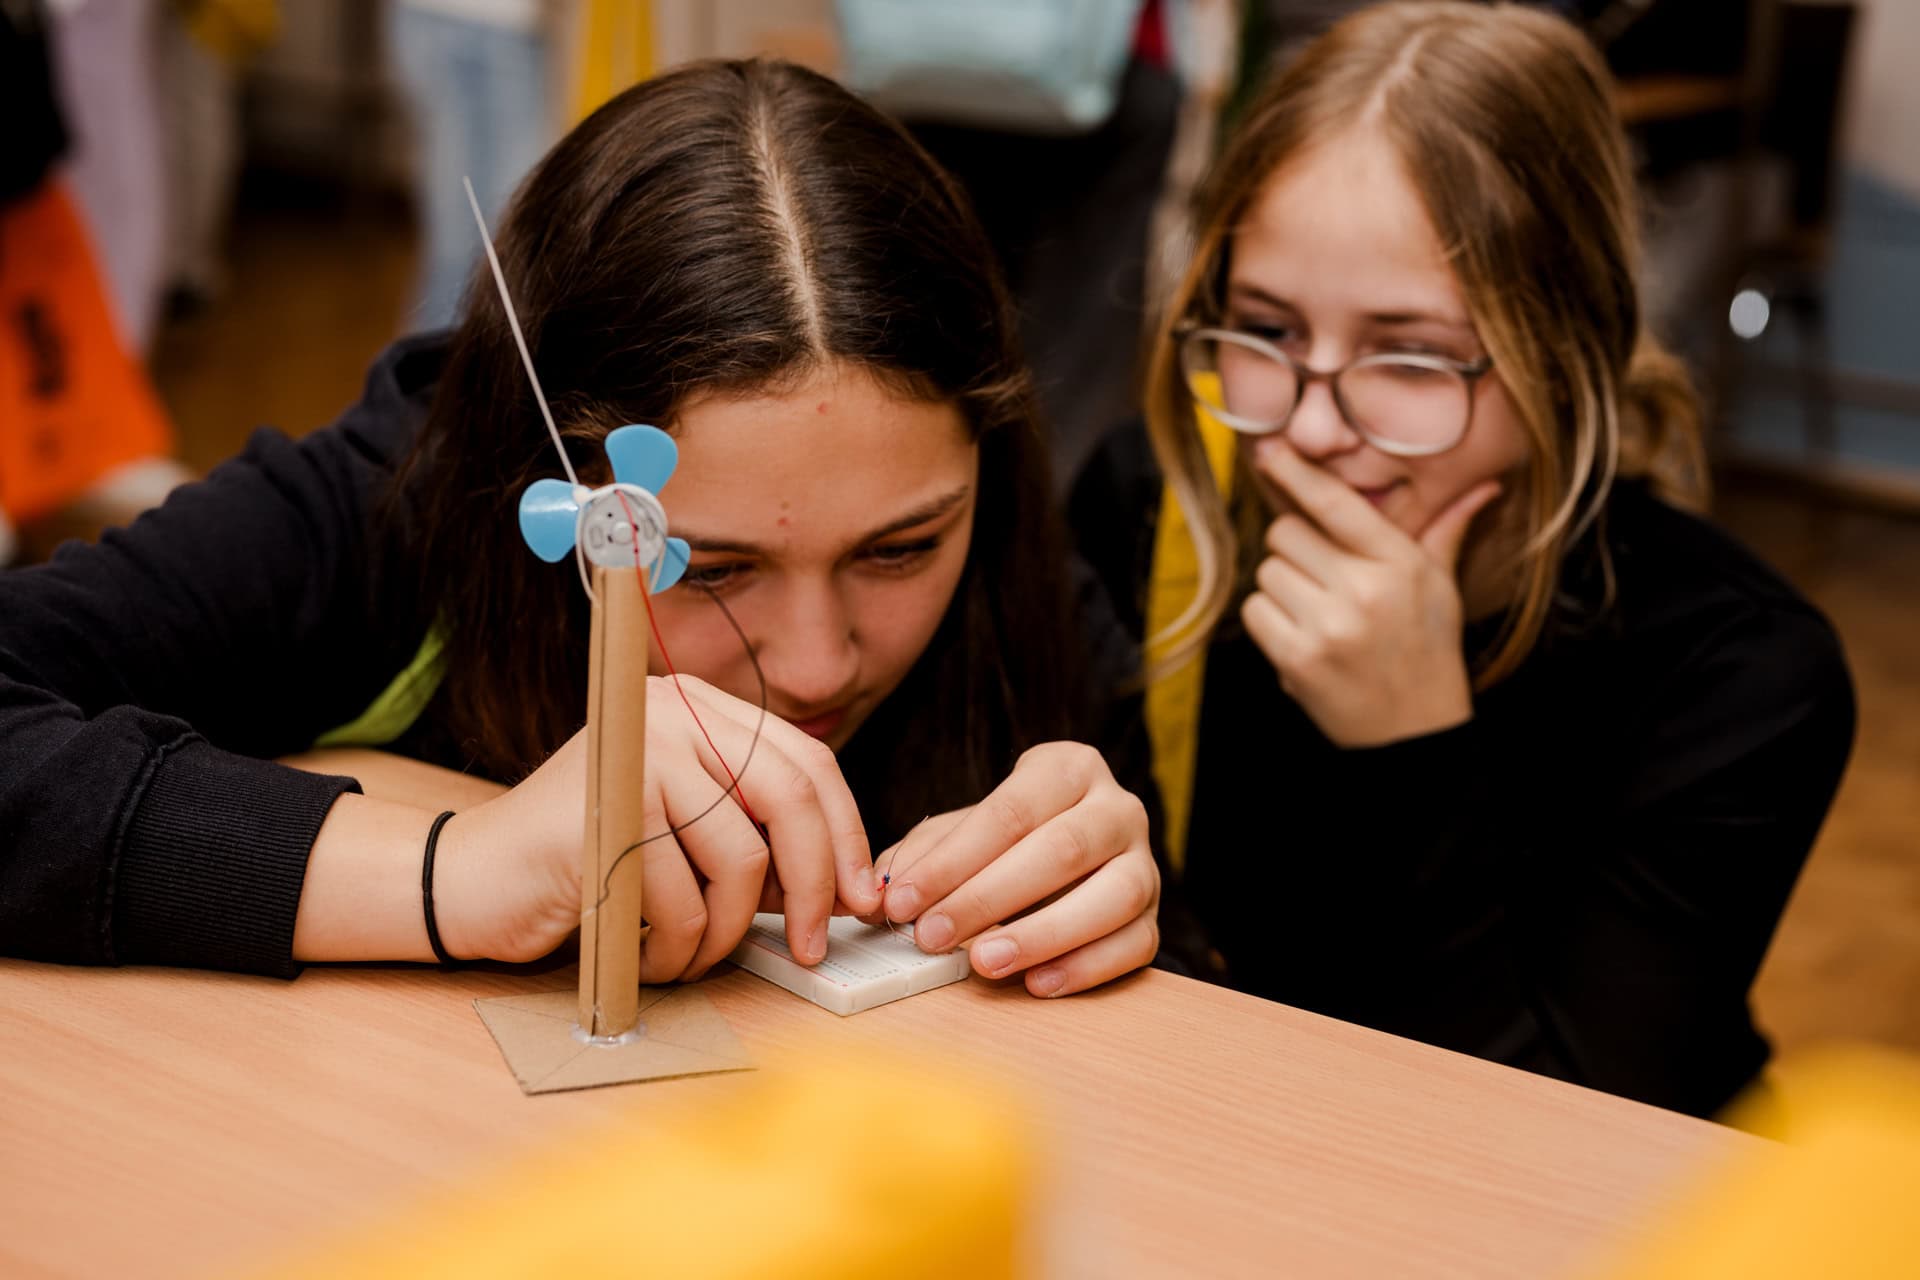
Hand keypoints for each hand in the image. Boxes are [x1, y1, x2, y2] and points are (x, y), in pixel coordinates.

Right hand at [435, 674, 878, 978]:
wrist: (477, 880)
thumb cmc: (589, 865)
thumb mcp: (687, 833)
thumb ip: (756, 836)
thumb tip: (848, 885)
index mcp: (701, 706)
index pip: (808, 762)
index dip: (846, 835)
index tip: (860, 898)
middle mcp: (673, 711)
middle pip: (789, 799)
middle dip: (815, 887)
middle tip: (813, 947)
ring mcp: (639, 751)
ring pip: (740, 860)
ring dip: (726, 934)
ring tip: (690, 955)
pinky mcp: (610, 808)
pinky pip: (685, 901)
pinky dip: (678, 950)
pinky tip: (649, 955)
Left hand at [869, 742, 1157, 996]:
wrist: (1067, 860)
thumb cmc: (1003, 844)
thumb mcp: (956, 835)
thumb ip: (919, 857)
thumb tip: (880, 894)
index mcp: (1068, 768)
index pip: (1010, 812)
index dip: (952, 861)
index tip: (901, 901)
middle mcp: (1118, 807)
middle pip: (1062, 850)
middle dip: (989, 897)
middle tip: (933, 935)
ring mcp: (1144, 862)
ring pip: (1113, 896)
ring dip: (1043, 934)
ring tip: (984, 963)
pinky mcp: (1154, 915)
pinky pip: (1135, 943)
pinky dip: (1086, 967)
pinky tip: (1037, 983)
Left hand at [1241, 440, 1499, 746]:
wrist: (1413, 733)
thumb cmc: (1426, 650)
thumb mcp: (1442, 587)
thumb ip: (1446, 531)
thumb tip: (1484, 486)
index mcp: (1399, 563)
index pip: (1334, 503)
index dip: (1296, 472)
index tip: (1268, 449)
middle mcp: (1363, 590)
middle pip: (1286, 532)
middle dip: (1296, 547)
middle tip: (1323, 575)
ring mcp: (1327, 626)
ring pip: (1267, 571)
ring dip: (1283, 586)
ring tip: (1320, 611)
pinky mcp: (1297, 658)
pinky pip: (1255, 610)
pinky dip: (1270, 618)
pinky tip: (1303, 634)